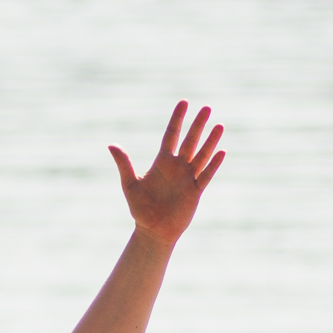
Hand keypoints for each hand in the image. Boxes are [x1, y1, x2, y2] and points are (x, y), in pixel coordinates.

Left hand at [109, 100, 223, 247]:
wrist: (153, 230)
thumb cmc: (140, 208)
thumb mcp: (130, 184)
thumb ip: (124, 164)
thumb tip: (111, 145)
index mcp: (162, 162)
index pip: (171, 135)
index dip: (177, 119)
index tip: (184, 102)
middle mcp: (177, 167)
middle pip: (189, 141)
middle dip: (197, 125)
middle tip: (206, 108)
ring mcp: (187, 178)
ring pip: (201, 155)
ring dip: (210, 141)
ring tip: (219, 125)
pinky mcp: (195, 191)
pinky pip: (205, 175)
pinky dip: (213, 164)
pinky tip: (221, 152)